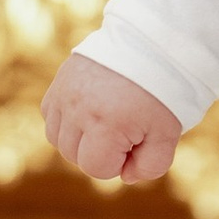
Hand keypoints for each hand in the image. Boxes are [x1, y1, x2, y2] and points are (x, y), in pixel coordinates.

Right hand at [43, 56, 180, 185]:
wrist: (153, 43)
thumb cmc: (164, 92)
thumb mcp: (167, 134)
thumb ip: (150, 166)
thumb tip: (124, 175)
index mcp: (104, 124)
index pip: (96, 168)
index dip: (119, 162)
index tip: (138, 139)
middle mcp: (77, 108)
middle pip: (74, 156)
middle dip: (100, 150)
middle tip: (126, 126)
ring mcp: (63, 93)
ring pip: (58, 139)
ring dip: (80, 138)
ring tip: (108, 118)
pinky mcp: (58, 82)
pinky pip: (51, 116)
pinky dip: (68, 120)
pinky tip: (92, 109)